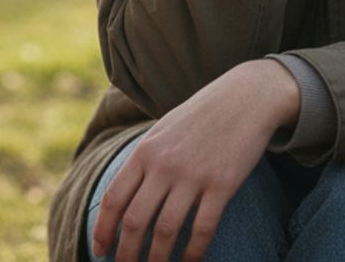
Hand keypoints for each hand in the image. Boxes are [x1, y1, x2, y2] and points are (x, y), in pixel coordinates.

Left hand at [92, 59, 301, 261]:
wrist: (245, 98)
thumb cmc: (200, 117)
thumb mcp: (163, 131)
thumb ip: (144, 161)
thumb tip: (125, 194)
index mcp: (144, 152)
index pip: (114, 198)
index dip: (103, 230)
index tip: (99, 251)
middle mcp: (164, 165)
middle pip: (135, 220)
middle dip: (126, 253)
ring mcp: (193, 175)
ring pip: (166, 230)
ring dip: (157, 258)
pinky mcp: (222, 185)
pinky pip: (202, 228)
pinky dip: (193, 251)